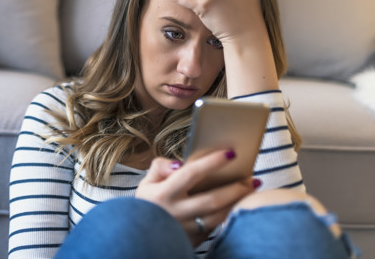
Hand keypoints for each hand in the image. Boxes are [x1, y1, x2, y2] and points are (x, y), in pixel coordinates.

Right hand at [135, 150, 257, 246]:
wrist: (142, 237)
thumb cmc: (147, 206)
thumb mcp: (146, 184)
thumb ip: (160, 168)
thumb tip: (178, 163)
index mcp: (164, 194)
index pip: (191, 174)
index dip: (211, 162)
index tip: (231, 153)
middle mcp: (177, 212)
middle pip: (212, 200)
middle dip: (235, 188)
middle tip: (253, 178)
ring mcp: (187, 229)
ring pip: (219, 217)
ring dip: (238, 203)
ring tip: (251, 190)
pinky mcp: (194, 241)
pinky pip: (216, 227)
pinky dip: (229, 215)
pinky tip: (238, 205)